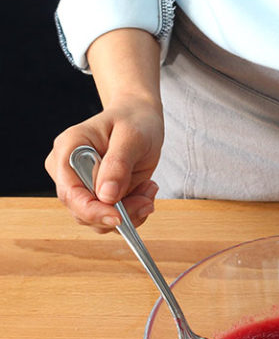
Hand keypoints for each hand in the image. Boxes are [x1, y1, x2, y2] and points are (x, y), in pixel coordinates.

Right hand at [45, 96, 163, 231]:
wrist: (139, 118)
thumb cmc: (134, 120)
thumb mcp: (132, 136)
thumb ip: (118, 164)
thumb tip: (106, 196)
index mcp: (68, 150)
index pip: (70, 192)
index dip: (91, 210)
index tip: (118, 217)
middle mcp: (69, 171)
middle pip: (82, 211)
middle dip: (119, 213)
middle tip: (147, 198)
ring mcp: (82, 186)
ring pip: (99, 220)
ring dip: (130, 213)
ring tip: (149, 189)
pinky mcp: (99, 196)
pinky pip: (112, 217)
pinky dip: (134, 212)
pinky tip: (146, 191)